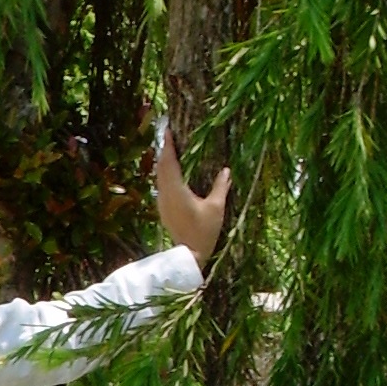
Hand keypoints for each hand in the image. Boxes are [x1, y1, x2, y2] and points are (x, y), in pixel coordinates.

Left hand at [155, 128, 231, 265]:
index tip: (168, 130)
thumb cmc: (203, 232)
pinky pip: (162, 185)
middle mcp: (165, 193)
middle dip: (166, 150)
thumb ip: (220, 187)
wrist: (189, 255)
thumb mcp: (216, 208)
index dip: (169, 146)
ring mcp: (162, 201)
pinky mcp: (163, 208)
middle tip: (171, 136)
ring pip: (160, 176)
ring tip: (172, 149)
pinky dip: (166, 174)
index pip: (169, 162)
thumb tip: (226, 170)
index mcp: (176, 190)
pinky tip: (173, 172)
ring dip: (165, 162)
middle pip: (162, 167)